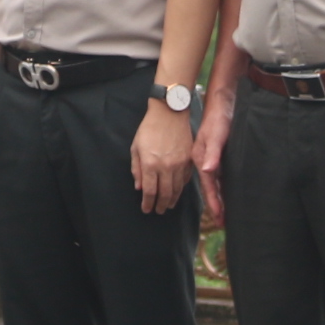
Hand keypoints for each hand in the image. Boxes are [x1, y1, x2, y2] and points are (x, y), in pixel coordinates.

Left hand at [131, 100, 194, 215]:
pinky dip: (181, 188)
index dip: (147, 203)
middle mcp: (166, 167)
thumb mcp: (136, 147)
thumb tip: (139, 188)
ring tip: (168, 206)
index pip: (149, 191)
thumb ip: (136, 169)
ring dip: (172, 200)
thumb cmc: (149, 129)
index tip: (146, 209)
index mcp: (150, 164)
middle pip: (165, 194)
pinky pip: (186, 179)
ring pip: (177, 189)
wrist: (169, 113)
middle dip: (160, 205)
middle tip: (158, 211)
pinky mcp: (189, 159)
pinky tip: (177, 191)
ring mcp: (179, 164)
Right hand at [194, 94, 233, 228]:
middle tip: (223, 223)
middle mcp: (205, 161)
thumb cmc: (218, 119)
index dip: (214, 203)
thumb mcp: (216, 136)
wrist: (222, 103)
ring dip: (220, 198)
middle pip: (211, 188)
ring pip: (216, 184)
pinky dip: (223, 187)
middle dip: (216, 206)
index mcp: (201, 159)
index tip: (219, 218)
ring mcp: (212, 159)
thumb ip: (212, 154)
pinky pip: (220, 176)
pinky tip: (228, 192)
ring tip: (225, 214)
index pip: (209, 186)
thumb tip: (207, 170)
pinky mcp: (218, 155)